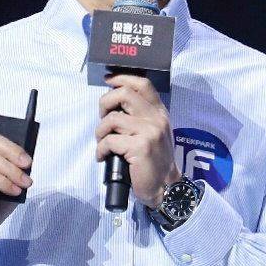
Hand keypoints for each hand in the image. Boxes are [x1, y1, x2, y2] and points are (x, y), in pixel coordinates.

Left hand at [96, 73, 182, 208]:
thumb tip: (115, 102)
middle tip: (102, 118)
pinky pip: (109, 141)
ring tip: (102, 142)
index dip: (123, 78)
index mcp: (160, 113)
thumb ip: (141, 117)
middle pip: (125, 94)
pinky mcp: (140, 147)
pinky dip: (100, 149)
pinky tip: (103, 157)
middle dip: (105, 103)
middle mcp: (156, 119)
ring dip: (100, 131)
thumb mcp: (155, 133)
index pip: (143, 85)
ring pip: (113, 119)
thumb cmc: (155, 161)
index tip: (109, 80)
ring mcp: (149, 132)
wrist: (165, 186)